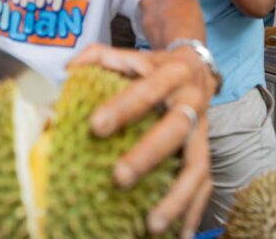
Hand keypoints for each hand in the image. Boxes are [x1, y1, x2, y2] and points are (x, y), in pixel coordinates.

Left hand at [67, 44, 215, 237]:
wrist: (197, 66)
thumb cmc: (153, 66)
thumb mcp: (131, 54)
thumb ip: (99, 56)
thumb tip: (68, 69)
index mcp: (170, 74)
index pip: (146, 90)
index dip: (123, 107)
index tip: (95, 126)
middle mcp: (192, 103)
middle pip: (175, 130)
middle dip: (148, 155)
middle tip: (119, 177)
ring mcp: (203, 132)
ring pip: (197, 166)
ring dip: (177, 198)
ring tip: (152, 225)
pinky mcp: (207, 152)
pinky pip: (205, 186)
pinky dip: (193, 212)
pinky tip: (181, 237)